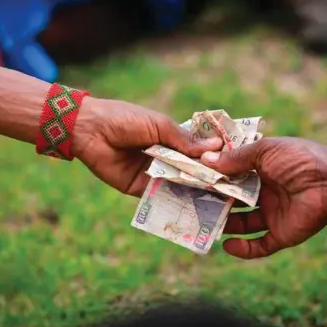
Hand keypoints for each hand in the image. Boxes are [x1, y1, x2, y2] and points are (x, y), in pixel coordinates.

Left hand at [72, 97, 221, 196]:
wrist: (90, 130)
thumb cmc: (125, 119)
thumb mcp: (159, 126)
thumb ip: (185, 141)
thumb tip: (217, 146)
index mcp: (172, 140)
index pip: (198, 152)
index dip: (215, 158)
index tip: (236, 166)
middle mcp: (166, 158)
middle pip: (192, 171)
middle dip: (210, 179)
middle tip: (234, 190)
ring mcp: (155, 174)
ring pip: (180, 185)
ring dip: (197, 192)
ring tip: (221, 201)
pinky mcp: (141, 189)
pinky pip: (161, 196)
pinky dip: (176, 201)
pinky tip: (195, 207)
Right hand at [201, 137, 326, 258]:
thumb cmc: (298, 159)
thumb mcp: (264, 151)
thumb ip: (235, 158)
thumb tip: (205, 160)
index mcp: (262, 170)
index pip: (232, 176)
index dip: (214, 178)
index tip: (193, 180)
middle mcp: (265, 192)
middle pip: (234, 201)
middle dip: (214, 202)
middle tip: (191, 204)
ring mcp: (273, 214)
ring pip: (243, 224)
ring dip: (224, 225)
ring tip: (203, 224)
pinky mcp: (282, 234)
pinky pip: (259, 245)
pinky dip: (243, 249)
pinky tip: (226, 245)